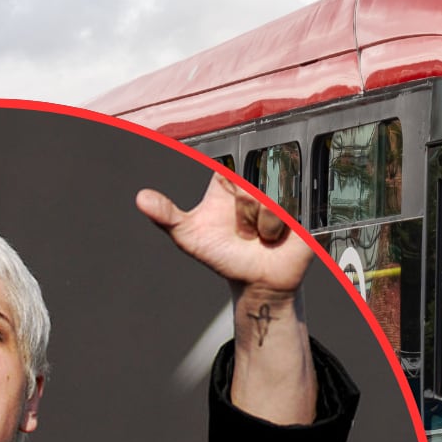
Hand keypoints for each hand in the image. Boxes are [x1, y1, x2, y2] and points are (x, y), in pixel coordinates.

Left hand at [136, 171, 311, 296]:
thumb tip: (141, 199)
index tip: (226, 185)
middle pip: (248, 182)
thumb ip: (166, 215)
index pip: (228, 160)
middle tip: (242, 228)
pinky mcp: (300, 210)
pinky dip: (276, 230)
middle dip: (242, 209)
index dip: (228, 170)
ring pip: (265, 199)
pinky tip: (276, 238)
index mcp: (229, 181)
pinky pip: (285, 211)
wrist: (257, 281)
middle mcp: (256, 183)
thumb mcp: (189, 236)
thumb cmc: (224, 256)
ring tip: (260, 235)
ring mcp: (280, 196)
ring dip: (259, 225)